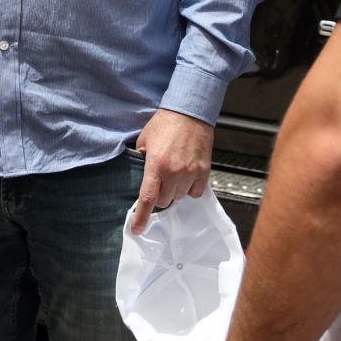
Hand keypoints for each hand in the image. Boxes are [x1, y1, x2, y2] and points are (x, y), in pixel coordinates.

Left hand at [130, 108, 213, 231]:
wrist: (190, 112)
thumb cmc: (166, 122)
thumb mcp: (144, 139)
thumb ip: (140, 158)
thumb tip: (139, 173)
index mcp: (156, 164)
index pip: (148, 198)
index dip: (141, 216)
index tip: (136, 228)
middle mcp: (174, 172)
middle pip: (164, 201)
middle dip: (160, 194)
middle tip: (159, 180)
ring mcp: (190, 172)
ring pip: (179, 197)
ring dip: (174, 190)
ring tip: (174, 173)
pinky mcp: (203, 171)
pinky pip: (195, 192)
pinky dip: (190, 188)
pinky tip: (186, 175)